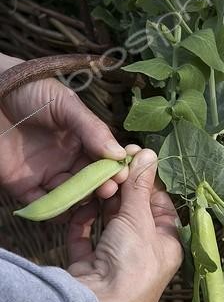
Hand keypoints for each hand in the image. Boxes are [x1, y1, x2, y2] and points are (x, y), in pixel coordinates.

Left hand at [0, 53, 126, 205]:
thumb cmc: (29, 90)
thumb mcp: (66, 105)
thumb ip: (92, 129)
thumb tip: (120, 154)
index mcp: (81, 140)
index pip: (102, 159)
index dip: (112, 169)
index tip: (121, 175)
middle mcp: (66, 159)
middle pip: (89, 181)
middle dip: (100, 188)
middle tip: (108, 190)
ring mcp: (46, 173)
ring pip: (69, 197)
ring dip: (80, 202)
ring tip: (88, 202)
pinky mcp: (23, 185)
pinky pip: (42, 205)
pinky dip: (53, 212)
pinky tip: (65, 211)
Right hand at [67, 148, 182, 301]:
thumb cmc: (131, 263)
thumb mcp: (138, 219)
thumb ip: (140, 186)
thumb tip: (149, 154)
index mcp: (166, 246)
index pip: (160, 207)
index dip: (147, 184)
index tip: (134, 162)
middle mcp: (143, 254)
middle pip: (132, 214)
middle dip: (122, 191)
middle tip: (110, 166)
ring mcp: (114, 262)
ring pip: (108, 225)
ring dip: (101, 203)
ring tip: (94, 181)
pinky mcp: (90, 268)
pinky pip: (86, 239)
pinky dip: (82, 222)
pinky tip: (80, 205)